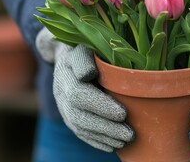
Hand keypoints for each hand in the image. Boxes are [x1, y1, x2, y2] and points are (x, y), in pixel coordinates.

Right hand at [36, 28, 134, 151]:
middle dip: (105, 127)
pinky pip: (79, 131)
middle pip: (79, 115)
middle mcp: (60, 88)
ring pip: (79, 126)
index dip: (100, 106)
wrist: (67, 51)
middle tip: (129, 134)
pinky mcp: (67, 113)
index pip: (79, 93)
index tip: (123, 114)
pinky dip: (95, 141)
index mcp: (66, 69)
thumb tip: (89, 74)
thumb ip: (85, 58)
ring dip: (103, 136)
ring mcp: (62, 103)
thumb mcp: (86, 44)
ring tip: (124, 141)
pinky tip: (111, 146)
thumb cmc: (85, 45)